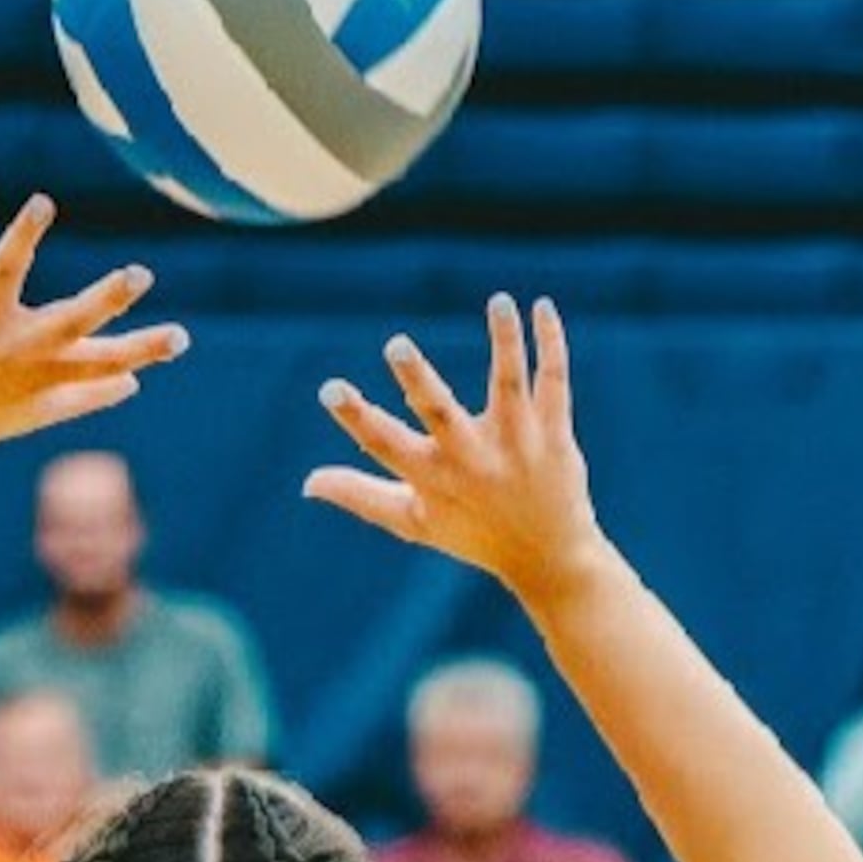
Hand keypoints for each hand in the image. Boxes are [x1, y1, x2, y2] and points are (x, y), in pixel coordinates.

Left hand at [0, 182, 185, 475]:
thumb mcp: (33, 413)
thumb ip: (86, 396)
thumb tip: (133, 383)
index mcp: (45, 372)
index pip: (107, 362)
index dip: (146, 350)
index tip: (182, 338)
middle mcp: (18, 346)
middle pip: (71, 320)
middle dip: (106, 298)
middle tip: (139, 276)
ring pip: (7, 272)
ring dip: (24, 237)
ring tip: (42, 205)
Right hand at [308, 296, 606, 609]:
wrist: (550, 558)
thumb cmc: (475, 535)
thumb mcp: (413, 521)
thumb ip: (361, 495)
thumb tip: (308, 482)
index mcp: (433, 479)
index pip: (385, 445)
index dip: (355, 418)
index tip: (329, 389)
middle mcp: (473, 461)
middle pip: (440, 414)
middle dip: (417, 380)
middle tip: (395, 345)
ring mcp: (517, 445)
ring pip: (508, 385)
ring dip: (504, 342)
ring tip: (499, 302)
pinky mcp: (554, 434)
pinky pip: (553, 381)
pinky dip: (549, 343)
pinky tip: (541, 306)